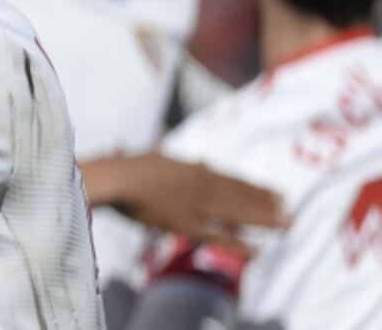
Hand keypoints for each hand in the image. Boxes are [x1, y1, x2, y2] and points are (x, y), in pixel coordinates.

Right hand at [81, 153, 286, 257]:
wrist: (118, 180)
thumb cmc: (134, 167)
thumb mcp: (165, 158)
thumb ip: (188, 163)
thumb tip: (204, 162)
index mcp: (197, 170)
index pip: (235, 181)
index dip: (259, 189)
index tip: (279, 195)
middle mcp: (204, 186)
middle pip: (243, 197)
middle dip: (268, 205)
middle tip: (291, 213)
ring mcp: (198, 206)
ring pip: (238, 214)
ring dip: (264, 220)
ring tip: (286, 226)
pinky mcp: (186, 225)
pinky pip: (219, 238)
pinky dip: (239, 245)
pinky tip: (257, 251)